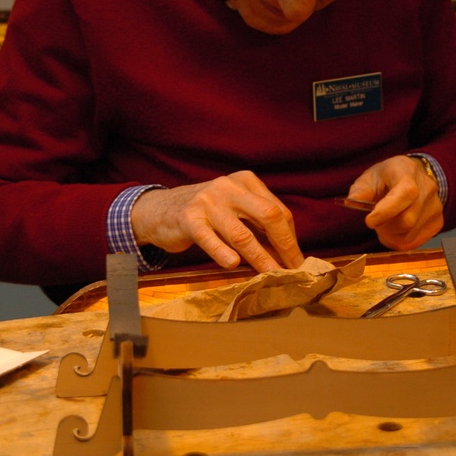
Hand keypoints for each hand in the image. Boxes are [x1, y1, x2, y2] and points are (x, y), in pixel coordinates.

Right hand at [130, 171, 303, 271]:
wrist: (159, 210)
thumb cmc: (206, 213)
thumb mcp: (234, 207)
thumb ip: (258, 222)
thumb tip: (286, 252)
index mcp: (246, 181)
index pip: (278, 209)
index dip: (290, 237)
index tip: (296, 259)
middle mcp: (229, 187)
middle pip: (268, 215)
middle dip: (285, 245)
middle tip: (293, 268)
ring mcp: (208, 202)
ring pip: (241, 233)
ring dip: (261, 257)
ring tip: (272, 274)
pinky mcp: (188, 219)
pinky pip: (209, 239)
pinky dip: (223, 253)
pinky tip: (234, 264)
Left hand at [347, 155, 443, 249]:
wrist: (415, 175)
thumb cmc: (388, 178)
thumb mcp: (370, 177)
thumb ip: (360, 190)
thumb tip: (351, 202)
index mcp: (407, 172)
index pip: (405, 193)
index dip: (386, 211)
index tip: (369, 220)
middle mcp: (427, 188)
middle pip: (407, 220)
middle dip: (385, 226)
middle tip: (375, 222)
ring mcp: (435, 206)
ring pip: (410, 234)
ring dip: (391, 235)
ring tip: (385, 224)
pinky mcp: (437, 222)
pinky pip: (414, 241)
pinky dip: (399, 240)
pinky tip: (395, 230)